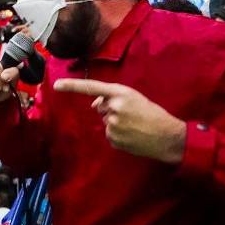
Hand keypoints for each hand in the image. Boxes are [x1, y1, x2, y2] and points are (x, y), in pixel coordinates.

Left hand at [54, 79, 185, 163]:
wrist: (168, 136)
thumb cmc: (153, 114)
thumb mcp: (134, 98)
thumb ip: (113, 97)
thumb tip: (94, 104)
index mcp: (120, 92)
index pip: (91, 87)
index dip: (72, 86)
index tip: (56, 85)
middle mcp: (114, 107)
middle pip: (100, 107)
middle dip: (111, 110)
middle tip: (132, 114)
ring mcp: (112, 124)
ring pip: (105, 121)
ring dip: (115, 123)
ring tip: (134, 125)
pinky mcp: (113, 139)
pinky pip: (109, 135)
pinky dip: (118, 135)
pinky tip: (132, 135)